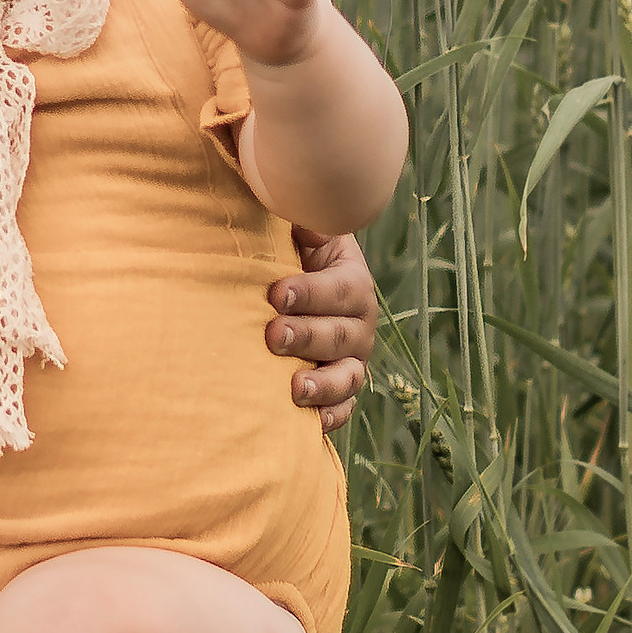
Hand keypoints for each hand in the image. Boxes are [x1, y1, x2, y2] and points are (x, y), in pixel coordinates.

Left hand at [267, 229, 376, 438]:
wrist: (286, 292)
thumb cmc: (286, 254)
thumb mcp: (296, 230)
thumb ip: (298, 217)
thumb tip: (298, 209)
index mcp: (352, 280)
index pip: (341, 288)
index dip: (311, 291)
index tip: (276, 292)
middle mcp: (359, 323)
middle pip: (341, 334)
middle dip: (307, 336)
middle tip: (272, 335)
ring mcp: (352, 360)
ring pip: (347, 377)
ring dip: (322, 384)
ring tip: (293, 388)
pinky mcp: (340, 390)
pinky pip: (342, 409)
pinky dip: (329, 417)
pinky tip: (310, 422)